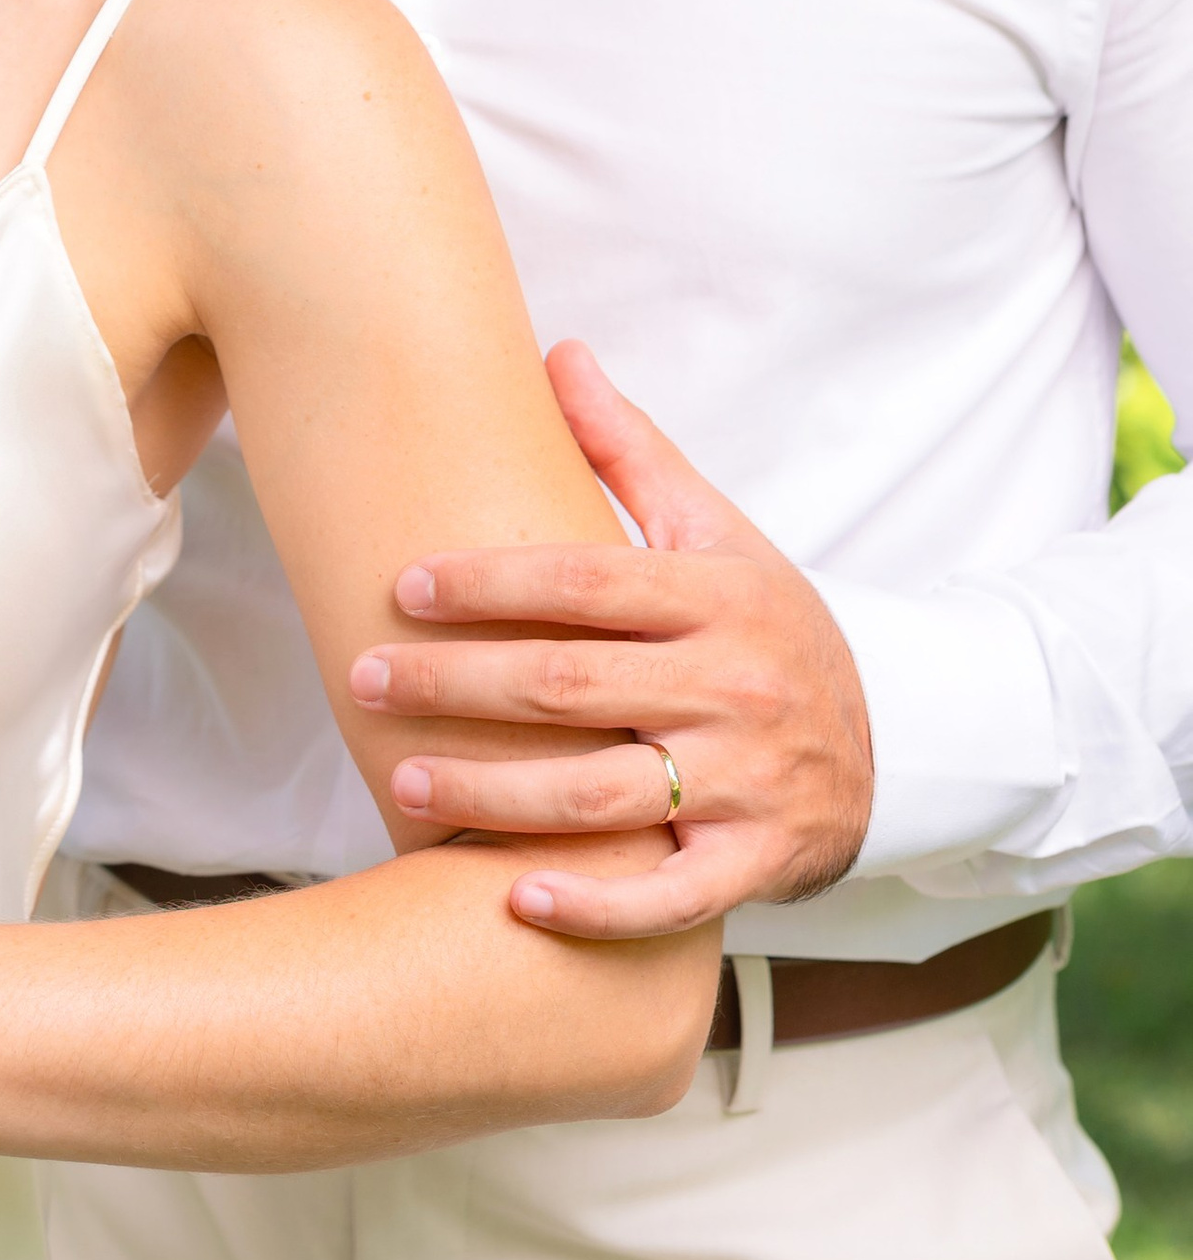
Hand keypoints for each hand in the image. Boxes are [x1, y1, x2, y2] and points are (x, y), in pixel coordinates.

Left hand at [345, 341, 872, 937]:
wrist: (895, 743)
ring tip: (398, 778)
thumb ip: (632, 451)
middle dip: (457, 684)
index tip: (404, 585)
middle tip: (364, 677)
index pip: (587, 582)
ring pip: (601, 795)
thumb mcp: (719, 532)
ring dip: (492, 794)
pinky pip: (668, 899)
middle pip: (572, 686)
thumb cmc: (769, 626)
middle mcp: (735, 687)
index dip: (491, 582)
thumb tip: (559, 353)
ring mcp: (749, 782)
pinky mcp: (756, 864)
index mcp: (719, 597)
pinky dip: (593, 906)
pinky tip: (507, 896)